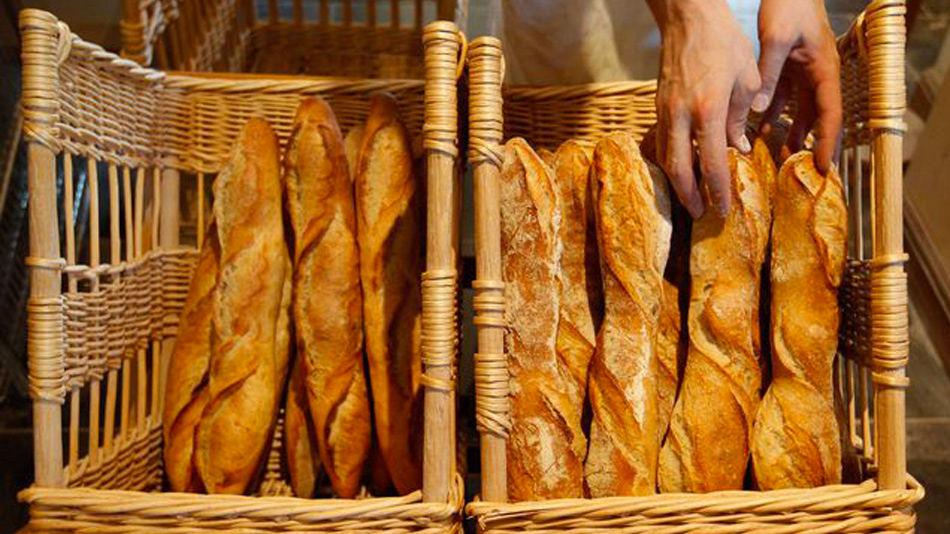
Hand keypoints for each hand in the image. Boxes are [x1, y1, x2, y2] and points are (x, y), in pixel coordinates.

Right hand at [648, 0, 759, 216]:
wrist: (689, 17)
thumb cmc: (724, 42)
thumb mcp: (746, 80)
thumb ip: (740, 119)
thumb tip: (738, 149)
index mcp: (708, 110)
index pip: (711, 163)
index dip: (717, 191)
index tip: (723, 211)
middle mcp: (681, 115)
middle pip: (678, 169)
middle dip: (688, 196)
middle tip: (700, 213)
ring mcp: (665, 110)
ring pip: (664, 157)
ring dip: (676, 181)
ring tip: (690, 196)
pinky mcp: (658, 104)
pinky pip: (661, 140)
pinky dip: (669, 159)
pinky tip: (680, 166)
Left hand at [754, 0, 840, 173]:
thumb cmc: (788, 6)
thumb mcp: (777, 40)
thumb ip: (769, 75)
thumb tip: (758, 111)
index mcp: (824, 70)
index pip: (831, 115)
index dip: (828, 143)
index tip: (823, 168)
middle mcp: (818, 74)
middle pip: (819, 118)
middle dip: (813, 145)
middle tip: (804, 173)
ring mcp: (804, 71)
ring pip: (800, 110)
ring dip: (791, 133)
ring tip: (781, 159)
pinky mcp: (790, 67)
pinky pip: (783, 97)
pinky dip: (773, 114)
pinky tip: (760, 130)